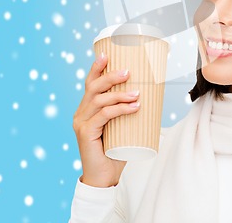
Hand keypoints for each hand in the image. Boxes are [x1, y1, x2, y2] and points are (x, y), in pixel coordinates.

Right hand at [72, 52, 139, 186]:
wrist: (105, 176)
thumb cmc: (116, 150)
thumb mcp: (122, 126)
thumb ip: (128, 111)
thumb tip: (150, 96)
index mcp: (88, 108)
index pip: (90, 83)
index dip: (96, 68)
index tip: (106, 54)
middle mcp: (81, 112)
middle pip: (93, 87)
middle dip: (110, 76)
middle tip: (128, 72)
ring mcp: (81, 122)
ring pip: (99, 100)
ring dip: (119, 94)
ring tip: (137, 94)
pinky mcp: (85, 133)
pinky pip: (103, 116)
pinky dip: (119, 109)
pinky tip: (133, 107)